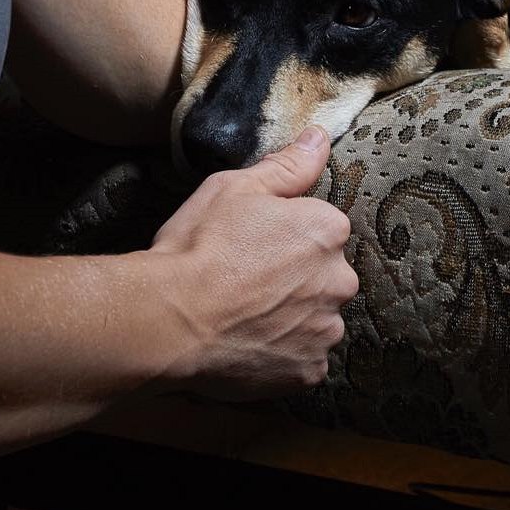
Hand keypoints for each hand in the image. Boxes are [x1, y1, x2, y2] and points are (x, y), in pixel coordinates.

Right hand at [149, 126, 357, 395]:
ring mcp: (326, 330)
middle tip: (243, 278)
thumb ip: (288, 165)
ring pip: (314, 316)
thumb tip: (320, 137)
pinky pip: (302, 357)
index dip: (280, 232)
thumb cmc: (200, 246)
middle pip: (322, 273)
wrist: (170, 319)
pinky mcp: (309, 372)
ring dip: (289, 315)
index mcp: (327, 229)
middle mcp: (339, 280)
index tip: (248, 241)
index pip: (318, 226)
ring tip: (242, 313)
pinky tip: (247, 340)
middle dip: (293, 275)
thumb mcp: (236, 187)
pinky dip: (281, 351)